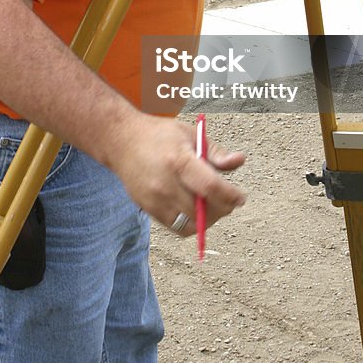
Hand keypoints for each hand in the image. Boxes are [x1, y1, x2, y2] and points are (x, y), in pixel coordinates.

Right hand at [108, 112, 245, 232]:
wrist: (122, 141)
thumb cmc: (160, 135)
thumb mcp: (191, 134)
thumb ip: (216, 152)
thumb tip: (240, 161)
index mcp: (179, 160)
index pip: (210, 187)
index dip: (230, 196)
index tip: (240, 197)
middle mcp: (165, 183)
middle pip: (202, 210)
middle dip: (222, 209)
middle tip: (229, 201)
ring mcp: (155, 199)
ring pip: (190, 224)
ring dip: (207, 220)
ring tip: (212, 205)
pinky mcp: (148, 209)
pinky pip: (176, 227)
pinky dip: (191, 223)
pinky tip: (195, 208)